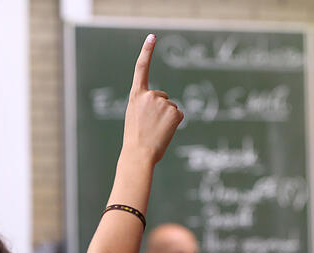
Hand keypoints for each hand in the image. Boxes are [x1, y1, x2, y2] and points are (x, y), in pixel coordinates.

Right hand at [122, 34, 183, 164]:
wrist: (139, 154)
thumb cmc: (135, 139)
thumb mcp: (135, 117)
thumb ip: (146, 105)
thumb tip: (166, 106)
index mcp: (136, 96)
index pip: (141, 68)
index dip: (147, 51)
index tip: (152, 36)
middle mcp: (149, 95)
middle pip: (162, 96)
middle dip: (160, 110)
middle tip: (150, 126)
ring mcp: (163, 102)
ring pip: (171, 107)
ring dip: (167, 118)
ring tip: (156, 130)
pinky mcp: (174, 111)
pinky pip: (178, 114)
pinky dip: (174, 124)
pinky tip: (165, 131)